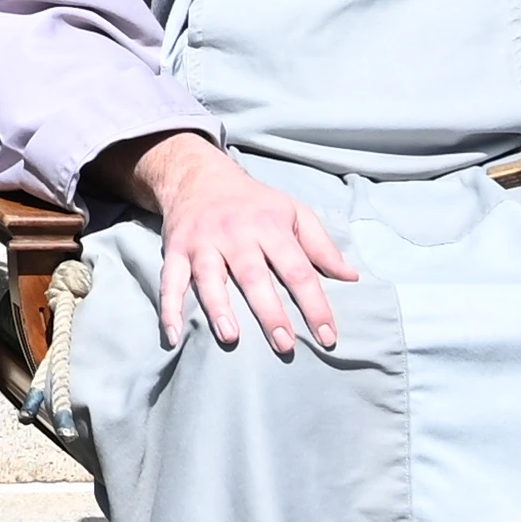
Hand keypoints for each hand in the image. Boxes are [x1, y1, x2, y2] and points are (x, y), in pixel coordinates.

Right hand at [103, 129, 359, 355]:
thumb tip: (351, 277)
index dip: (315, 304)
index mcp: (270, 226)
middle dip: (269, 311)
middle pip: (254, 276)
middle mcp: (235, 234)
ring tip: (231, 337)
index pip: (298, 269)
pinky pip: (170, 281)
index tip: (328, 336)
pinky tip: (173, 335)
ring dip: (219, 308)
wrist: (199, 176)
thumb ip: (322, 245)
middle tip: (285, 345)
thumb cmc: (255, 203)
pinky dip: (169, 308)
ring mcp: (202, 242)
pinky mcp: (176, 250)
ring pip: (210, 277)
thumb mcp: (294, 212)